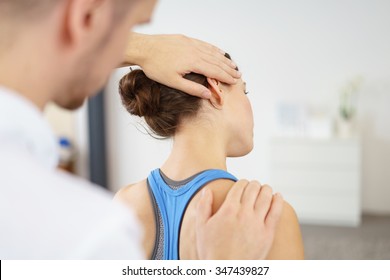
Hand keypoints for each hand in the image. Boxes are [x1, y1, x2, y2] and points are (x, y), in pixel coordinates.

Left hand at [123, 33, 240, 97]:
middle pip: (217, 61)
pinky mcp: (186, 39)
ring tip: (233, 64)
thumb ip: (192, 89)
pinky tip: (219, 52)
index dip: (226, 77)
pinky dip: (214, 49)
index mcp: (193, 63)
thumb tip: (208, 94)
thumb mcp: (173, 82)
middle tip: (238, 74)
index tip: (235, 81)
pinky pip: (204, 44)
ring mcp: (191, 43)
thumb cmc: (156, 67)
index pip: (215, 71)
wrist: (143, 48)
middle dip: (228, 69)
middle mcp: (195, 51)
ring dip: (223, 59)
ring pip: (212, 52)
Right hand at [195, 180, 283, 259]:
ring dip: (266, 189)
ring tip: (266, 188)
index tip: (243, 183)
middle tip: (255, 185)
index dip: (242, 182)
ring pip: (266, 197)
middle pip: (253, 189)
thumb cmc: (211, 251)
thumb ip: (203, 206)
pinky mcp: (267, 233)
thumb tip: (207, 190)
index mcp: (228, 209)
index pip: (239, 187)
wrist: (226, 270)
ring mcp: (257, 223)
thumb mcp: (201, 227)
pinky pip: (276, 212)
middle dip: (254, 184)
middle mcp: (243, 213)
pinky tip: (278, 196)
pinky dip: (278, 201)